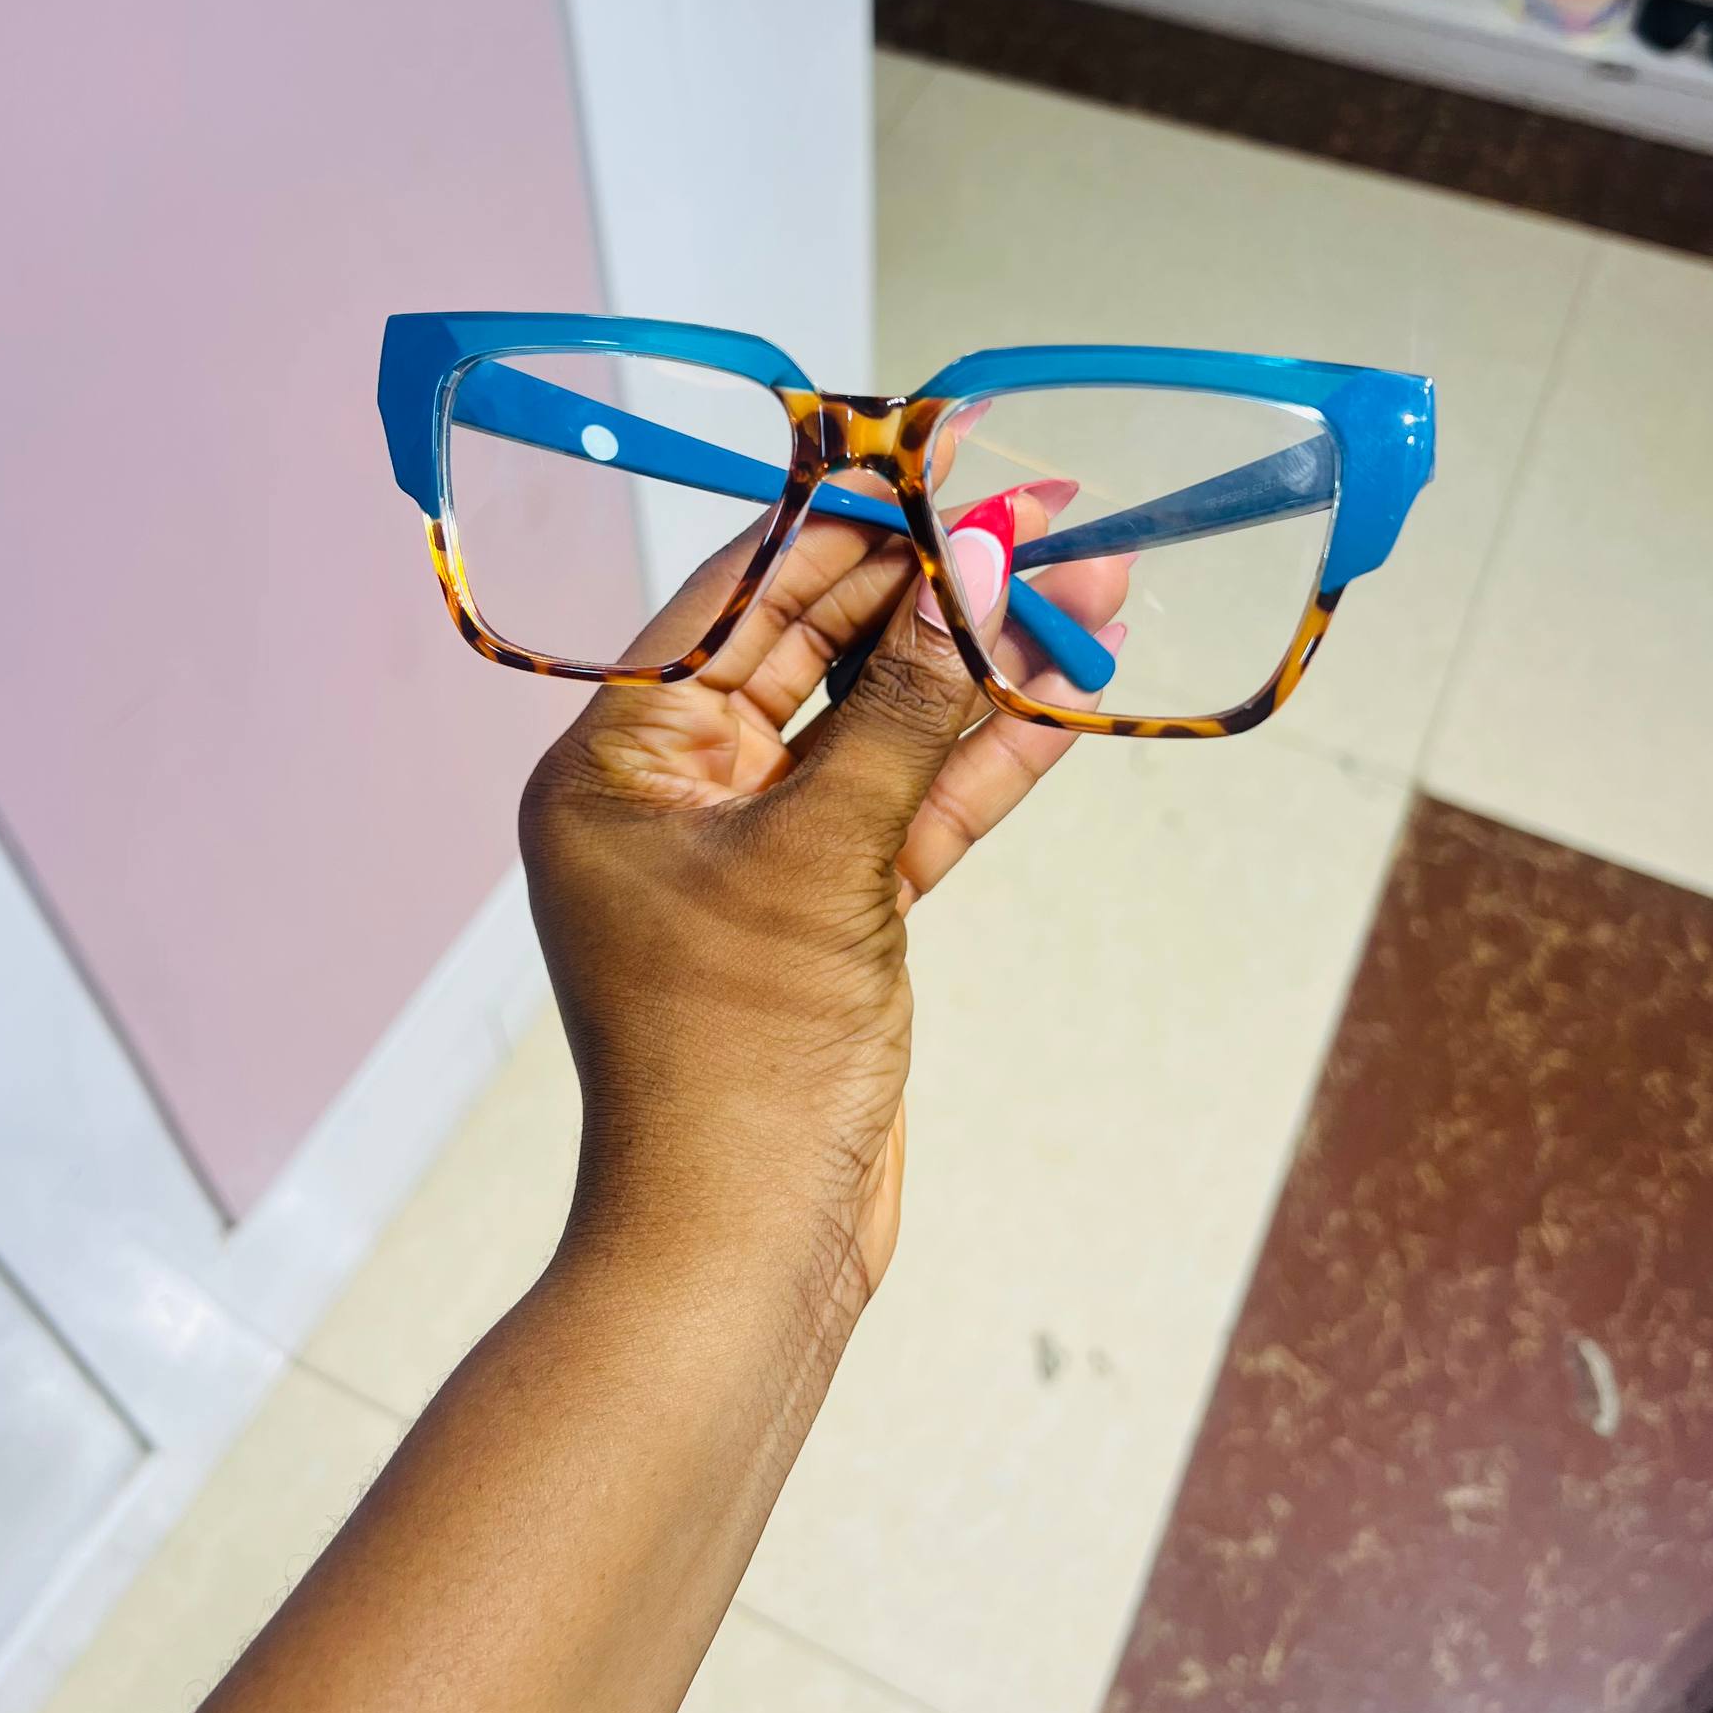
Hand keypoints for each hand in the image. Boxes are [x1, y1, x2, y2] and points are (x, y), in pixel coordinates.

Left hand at [519, 466, 1129, 1341]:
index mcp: (617, 759)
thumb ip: (905, 706)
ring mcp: (759, 848)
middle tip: (1046, 513)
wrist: (746, 1255)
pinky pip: (913, 803)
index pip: (742, 595)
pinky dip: (987, 753)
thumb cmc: (737, 1058)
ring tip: (1094, 583)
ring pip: (883, 723)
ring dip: (982, 662)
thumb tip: (972, 561)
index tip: (944, 457)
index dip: (851, 522)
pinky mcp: (832, 907)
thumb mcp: (824, 857)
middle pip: (821, 647)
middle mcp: (678, 788)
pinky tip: (1071, 688)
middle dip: (938, 585)